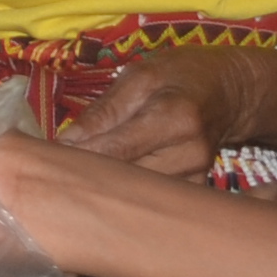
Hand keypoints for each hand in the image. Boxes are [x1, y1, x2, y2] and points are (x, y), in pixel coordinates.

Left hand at [57, 55, 239, 179]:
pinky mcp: (194, 192)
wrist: (229, 92)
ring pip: (136, 195)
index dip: (77, 157)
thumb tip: (64, 143)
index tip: (46, 159)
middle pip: (125, 179)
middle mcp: (190, 155)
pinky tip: (109, 185)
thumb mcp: (140, 76)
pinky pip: (152, 201)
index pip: (116, 150)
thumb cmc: (180, 75)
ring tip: (79, 176)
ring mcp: (196, 179)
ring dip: (105, 187)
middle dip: (87, 176)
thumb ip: (103, 110)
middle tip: (54, 172)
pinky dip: (127, 194)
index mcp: (175, 118)